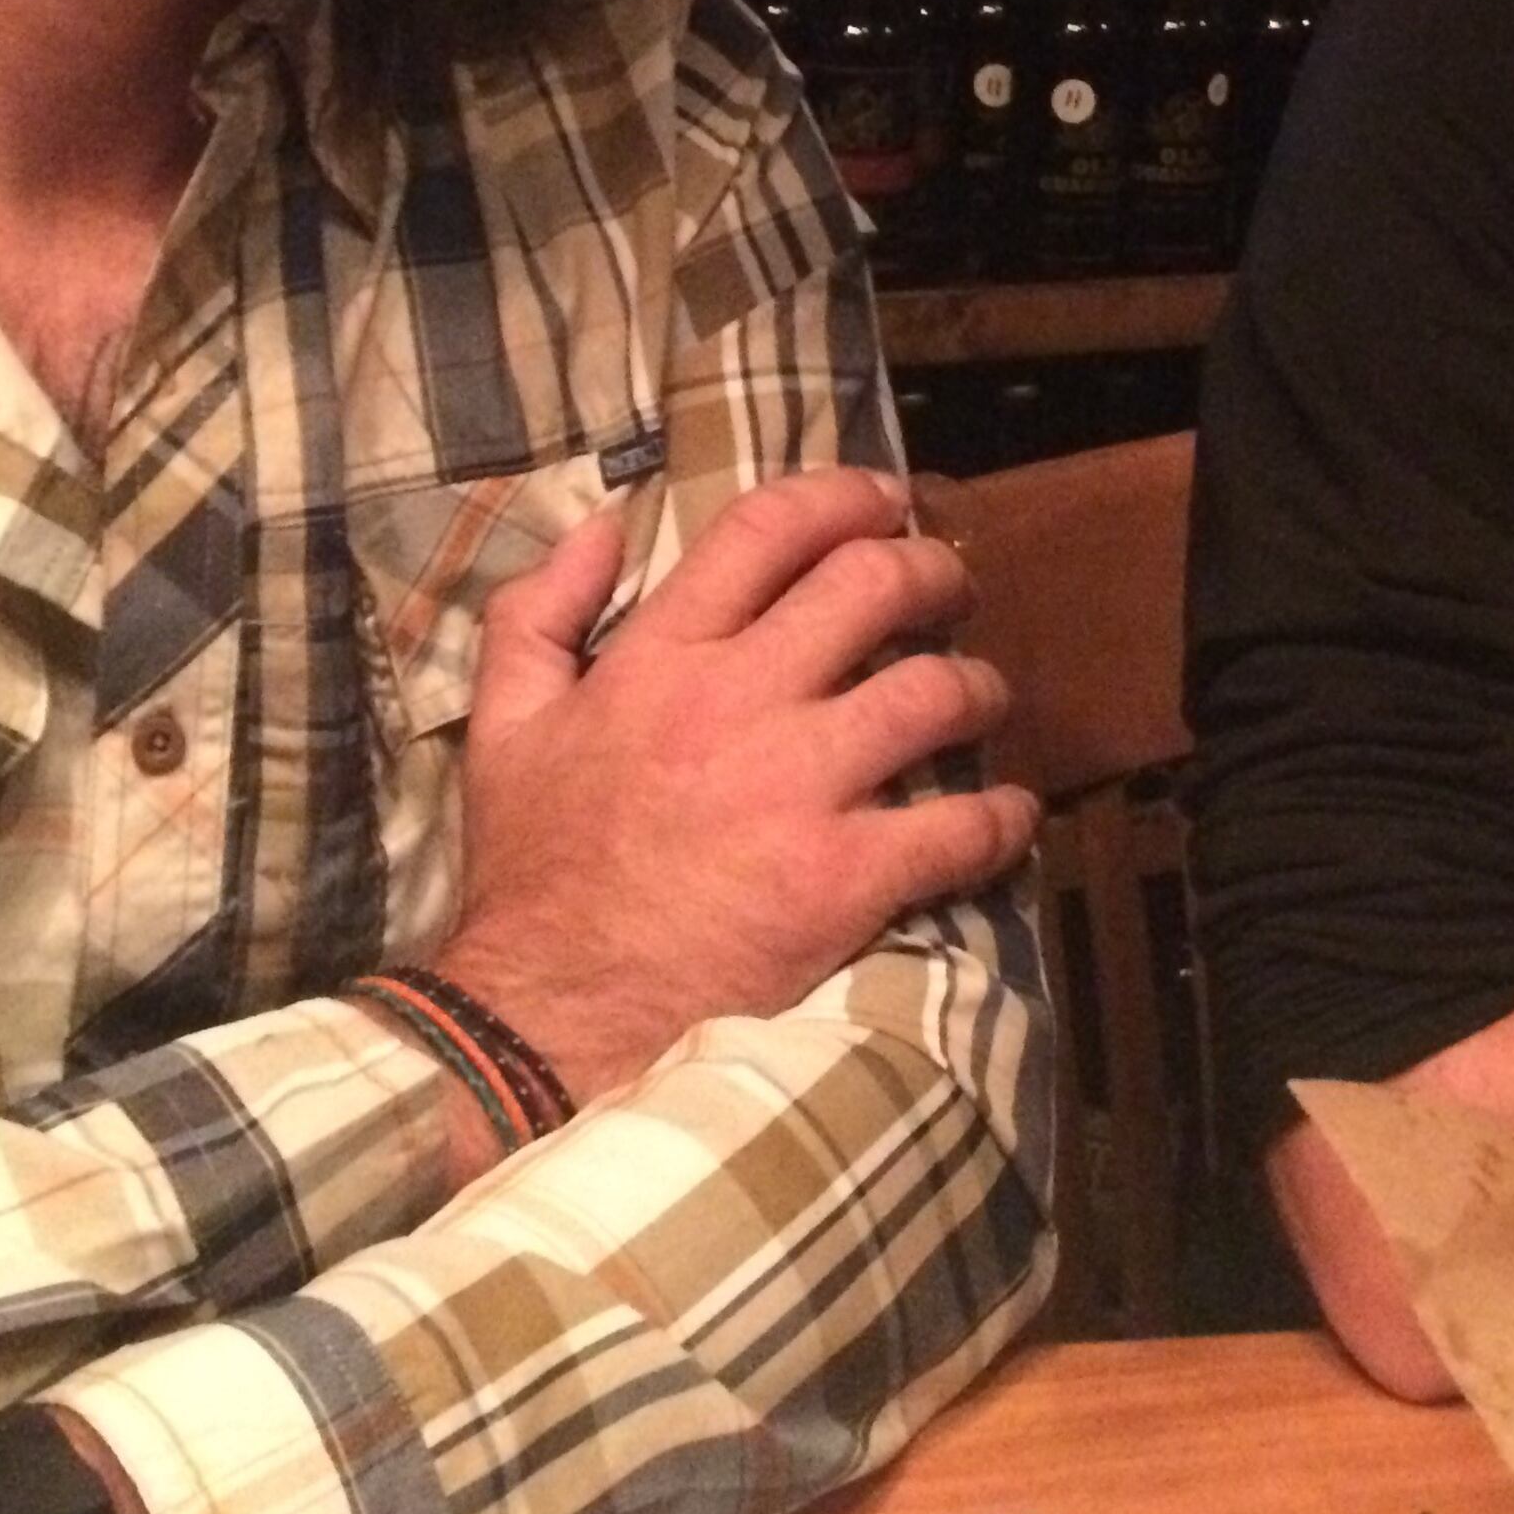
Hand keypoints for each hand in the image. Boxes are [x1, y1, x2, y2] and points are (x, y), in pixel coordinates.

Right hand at [437, 466, 1040, 1100]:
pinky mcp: (844, 878)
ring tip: (984, 699)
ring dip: (978, 687)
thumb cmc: (532, 874)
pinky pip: (958, 829)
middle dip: (934, 571)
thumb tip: (602, 525)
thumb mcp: (503, 726)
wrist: (545, 1016)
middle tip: (955, 587)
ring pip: (934, 692)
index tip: (885, 502)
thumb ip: (539, 614)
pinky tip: (1011, 820)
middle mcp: (739, 700)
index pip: (767, 530)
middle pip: (873, 586)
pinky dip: (1002, 820)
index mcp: (660, 658)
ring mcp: (798, 788)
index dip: (842, 497)